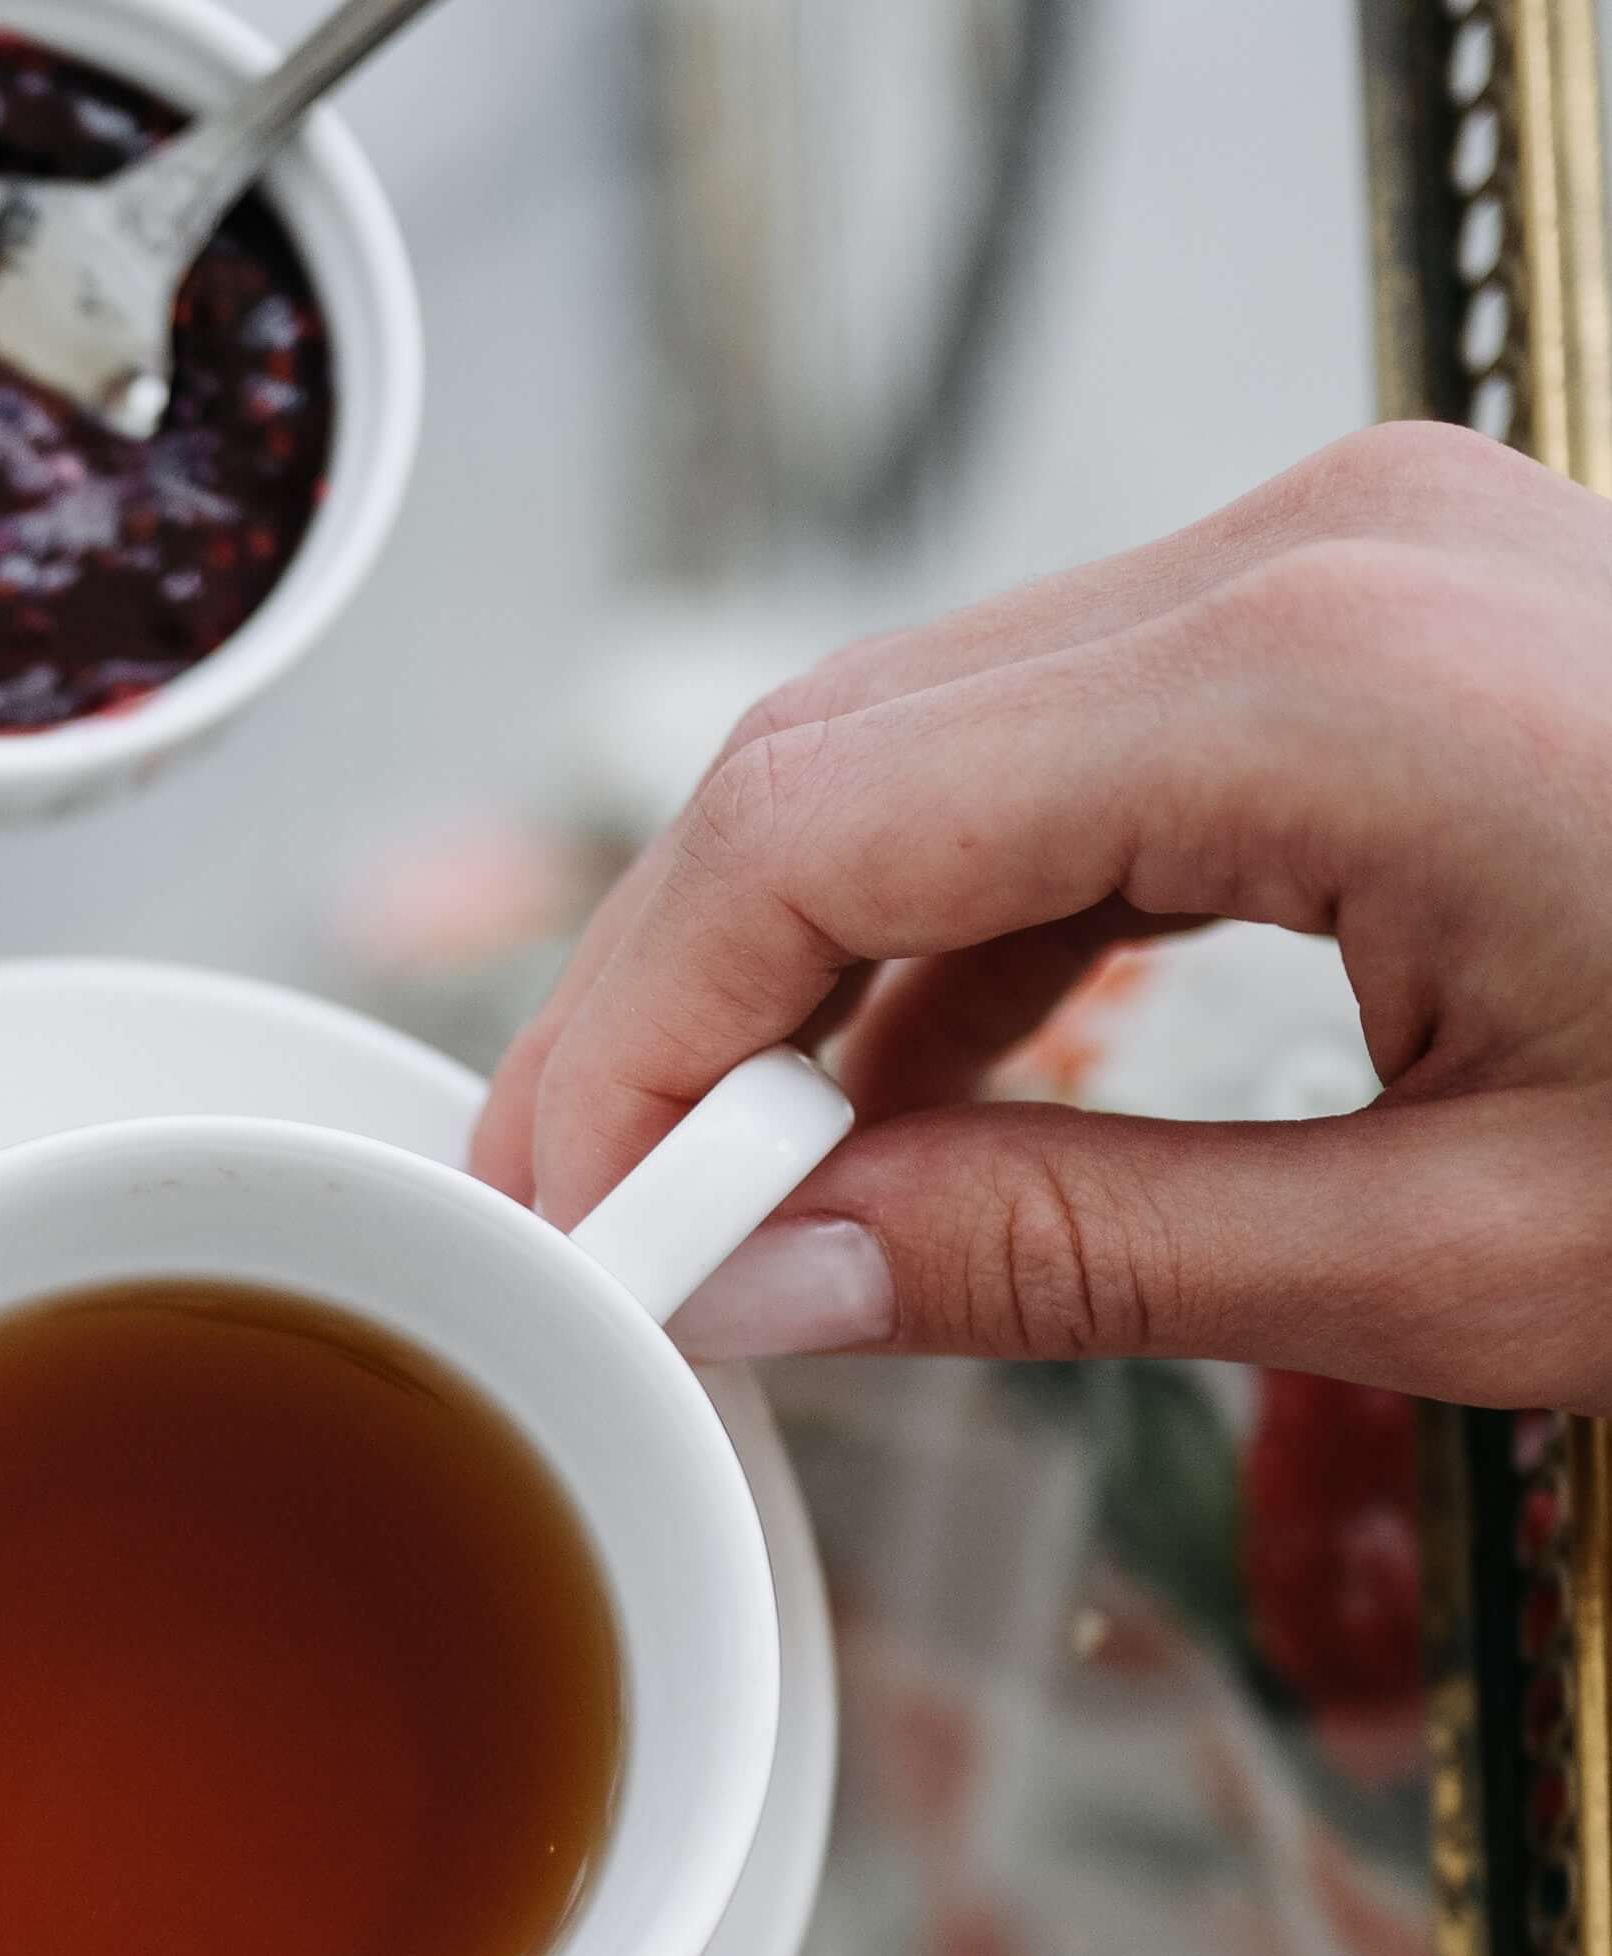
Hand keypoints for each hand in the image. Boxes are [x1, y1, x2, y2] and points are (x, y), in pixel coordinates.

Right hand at [481, 418, 1611, 1408]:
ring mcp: (1345, 562)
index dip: (632, 1046)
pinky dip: (943, 925)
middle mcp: (1313, 560)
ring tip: (729, 1190)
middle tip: (599, 1227)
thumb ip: (1090, 1255)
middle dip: (668, 1012)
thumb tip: (775, 1283)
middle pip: (821, 767)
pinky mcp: (1372, 613)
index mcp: (1328, 683)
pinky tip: (897, 1092)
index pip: (803, 833)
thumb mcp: (1489, 1250)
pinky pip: (1062, 751)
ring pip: (913, 752)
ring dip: (790, 973)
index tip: (578, 1233)